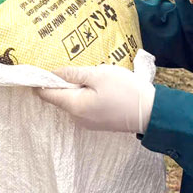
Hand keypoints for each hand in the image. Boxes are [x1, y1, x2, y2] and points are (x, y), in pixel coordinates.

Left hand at [36, 64, 154, 133]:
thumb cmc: (125, 91)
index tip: (41, 69)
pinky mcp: (98, 123)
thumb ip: (74, 74)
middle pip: (60, 98)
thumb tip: (53, 73)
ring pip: (73, 102)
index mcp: (74, 106)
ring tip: (95, 79)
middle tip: (80, 70)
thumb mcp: (98, 75)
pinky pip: (84, 107)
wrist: (151, 112)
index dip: (41, 81)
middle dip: (64, 83)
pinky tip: (101, 89)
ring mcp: (87, 123)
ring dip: (78, 89)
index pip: (46, 95)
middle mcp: (77, 118)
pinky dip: (87, 96)